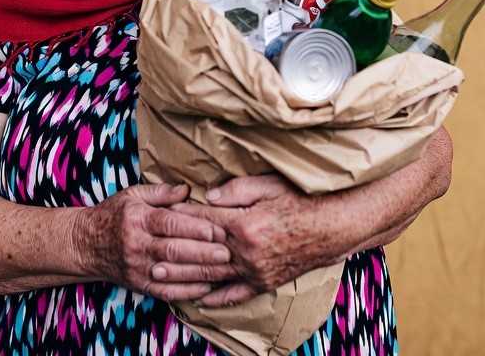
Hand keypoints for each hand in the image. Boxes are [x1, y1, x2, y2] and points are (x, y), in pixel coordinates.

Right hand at [84, 183, 234, 302]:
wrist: (87, 244)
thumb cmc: (115, 214)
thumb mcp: (133, 195)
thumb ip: (161, 193)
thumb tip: (187, 190)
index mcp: (137, 219)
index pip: (167, 223)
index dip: (192, 227)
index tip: (215, 229)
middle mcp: (137, 244)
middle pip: (173, 250)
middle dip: (202, 252)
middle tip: (227, 252)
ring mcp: (138, 267)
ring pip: (172, 273)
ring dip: (200, 272)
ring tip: (224, 270)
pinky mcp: (139, 285)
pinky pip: (165, 291)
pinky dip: (187, 291)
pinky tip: (206, 287)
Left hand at [168, 129, 452, 307]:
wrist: (338, 224)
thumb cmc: (305, 198)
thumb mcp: (270, 184)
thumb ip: (237, 190)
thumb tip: (208, 195)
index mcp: (245, 224)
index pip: (204, 220)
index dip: (180, 218)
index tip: (159, 217)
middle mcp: (248, 252)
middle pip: (202, 252)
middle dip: (172, 252)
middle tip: (146, 251)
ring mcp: (257, 271)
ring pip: (213, 276)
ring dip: (184, 276)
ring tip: (158, 276)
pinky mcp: (267, 282)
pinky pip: (237, 293)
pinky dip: (217, 297)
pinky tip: (199, 300)